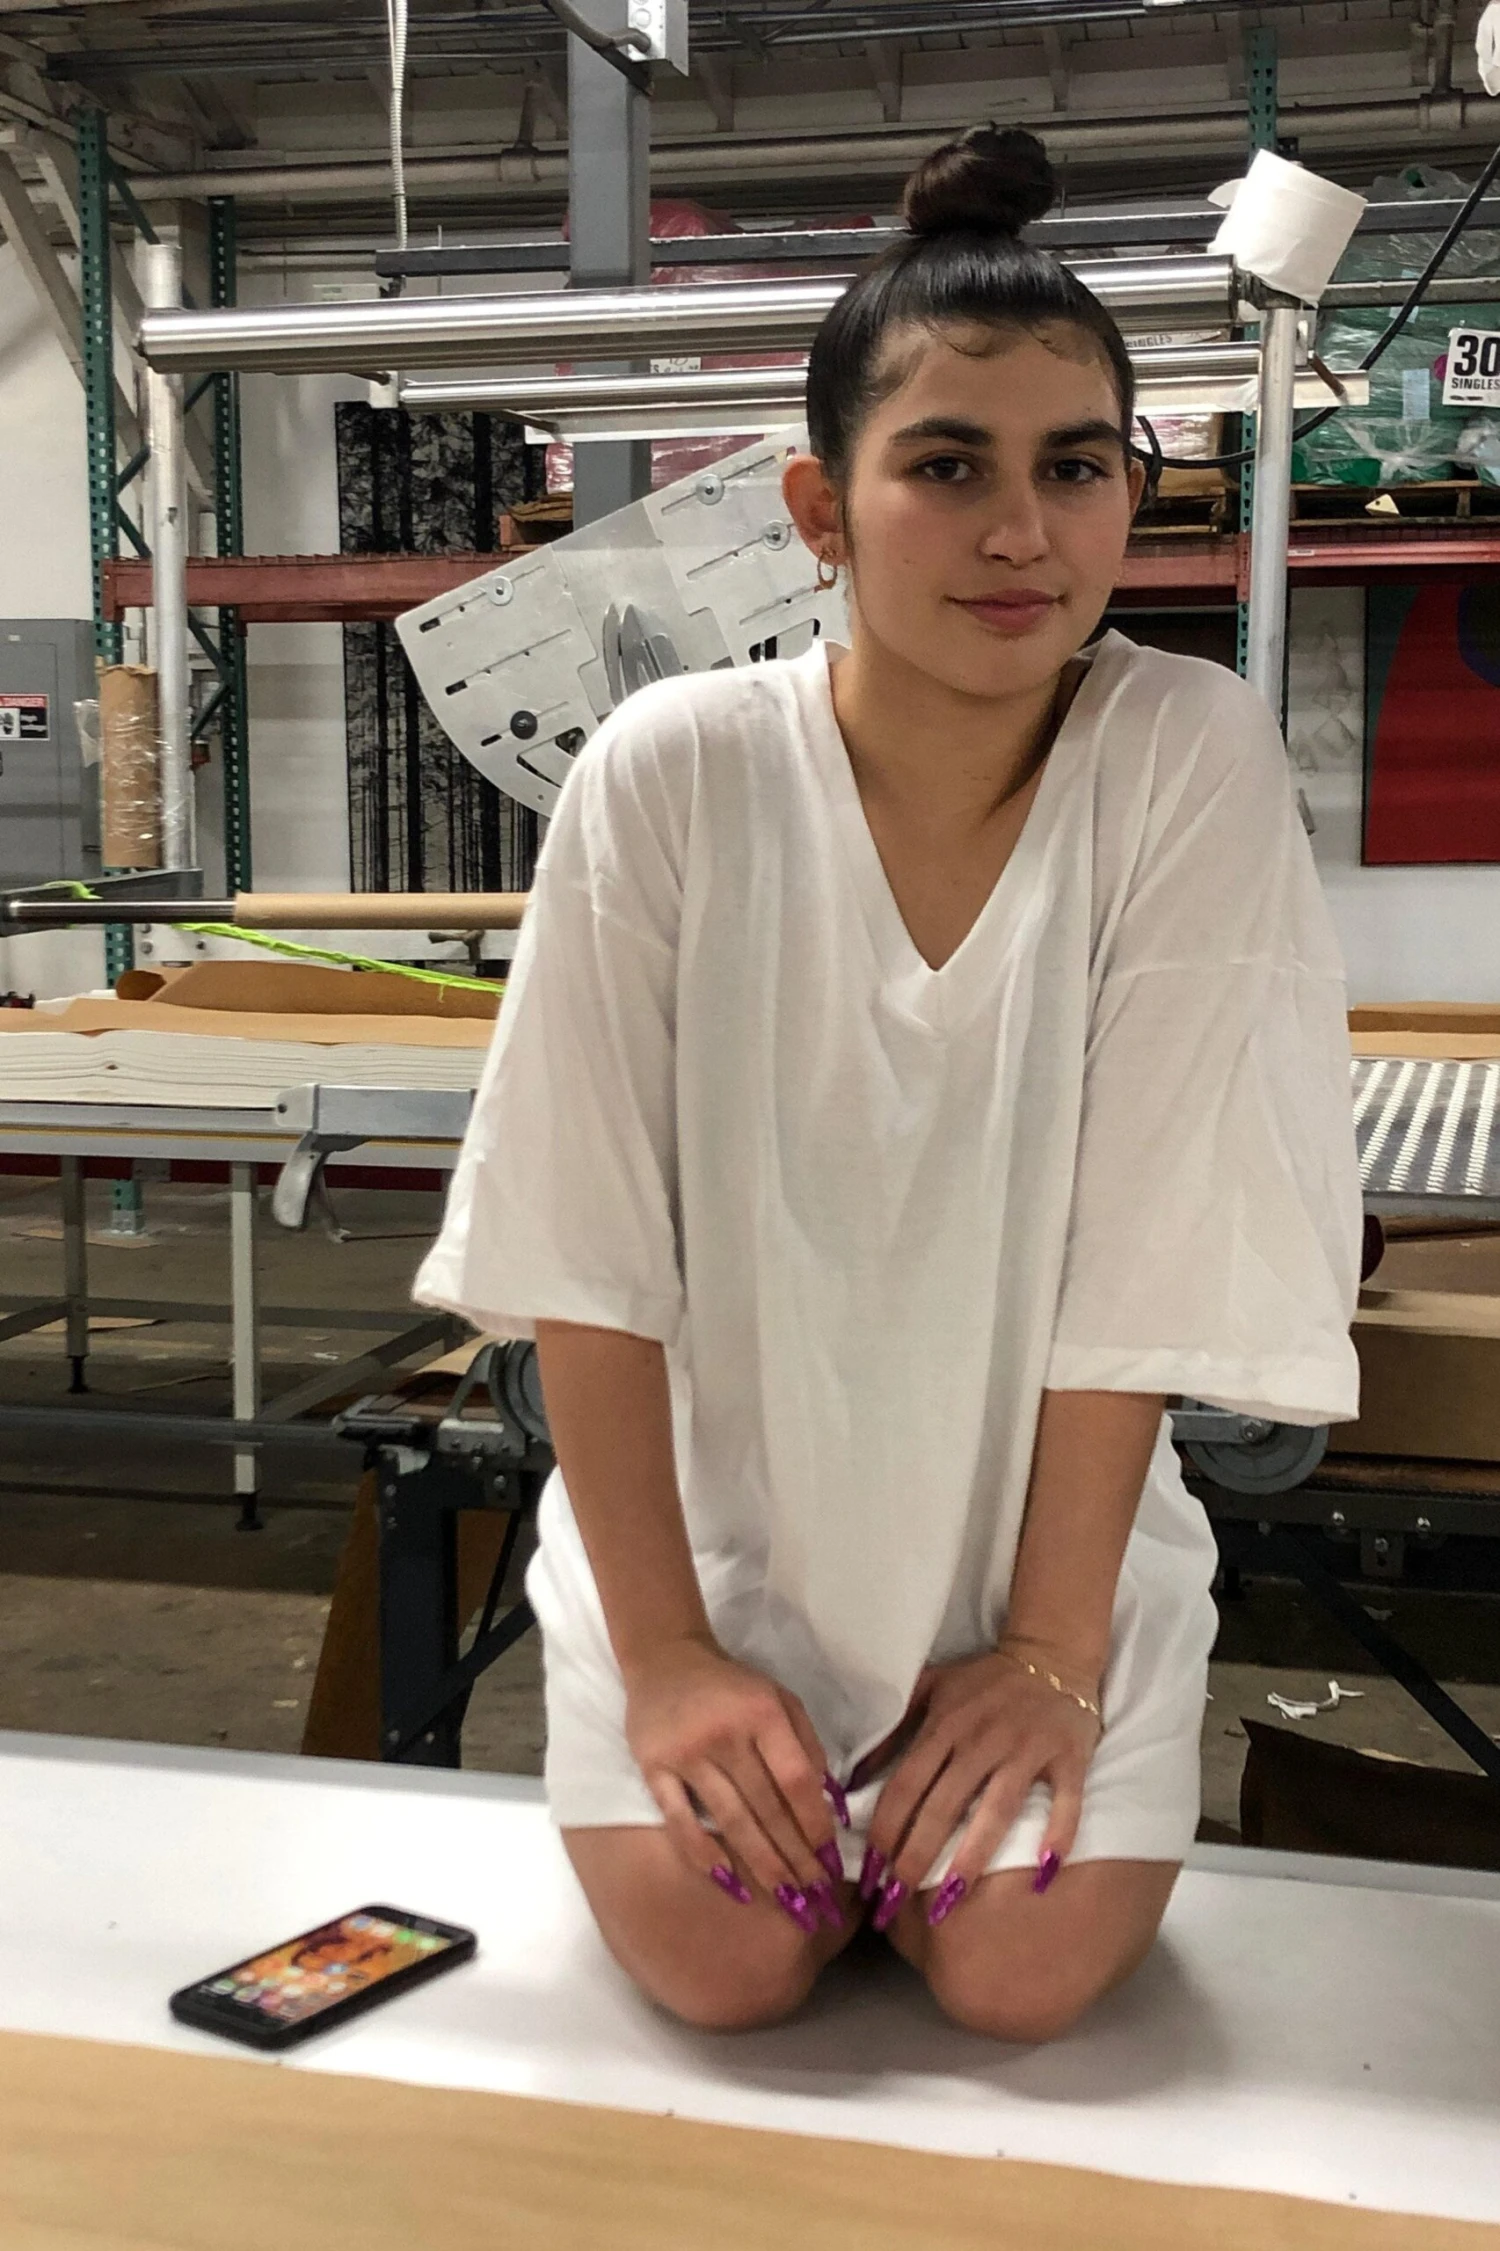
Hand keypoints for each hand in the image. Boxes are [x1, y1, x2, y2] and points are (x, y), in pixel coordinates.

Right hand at [623, 1633, 842, 1924]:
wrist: (665, 1658)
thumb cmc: (732, 1686)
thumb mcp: (781, 1699)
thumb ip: (808, 1746)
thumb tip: (831, 1806)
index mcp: (763, 1713)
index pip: (796, 1780)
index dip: (815, 1823)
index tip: (830, 1857)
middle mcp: (726, 1734)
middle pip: (767, 1808)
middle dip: (795, 1856)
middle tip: (815, 1895)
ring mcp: (686, 1753)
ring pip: (730, 1819)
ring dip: (760, 1863)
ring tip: (784, 1896)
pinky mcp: (653, 1767)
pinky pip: (679, 1819)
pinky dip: (702, 1851)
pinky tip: (726, 1879)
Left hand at [861, 1642, 1102, 1923]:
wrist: (1052, 1652)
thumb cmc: (985, 1679)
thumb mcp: (930, 1688)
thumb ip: (892, 1729)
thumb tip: (853, 1777)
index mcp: (944, 1725)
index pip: (906, 1785)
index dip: (884, 1829)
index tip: (868, 1872)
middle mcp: (981, 1740)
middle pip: (942, 1806)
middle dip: (915, 1856)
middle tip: (895, 1902)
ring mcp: (1026, 1750)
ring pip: (996, 1810)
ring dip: (972, 1857)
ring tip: (950, 1899)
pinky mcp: (1068, 1757)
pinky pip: (1065, 1801)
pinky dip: (1058, 1835)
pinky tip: (1043, 1873)